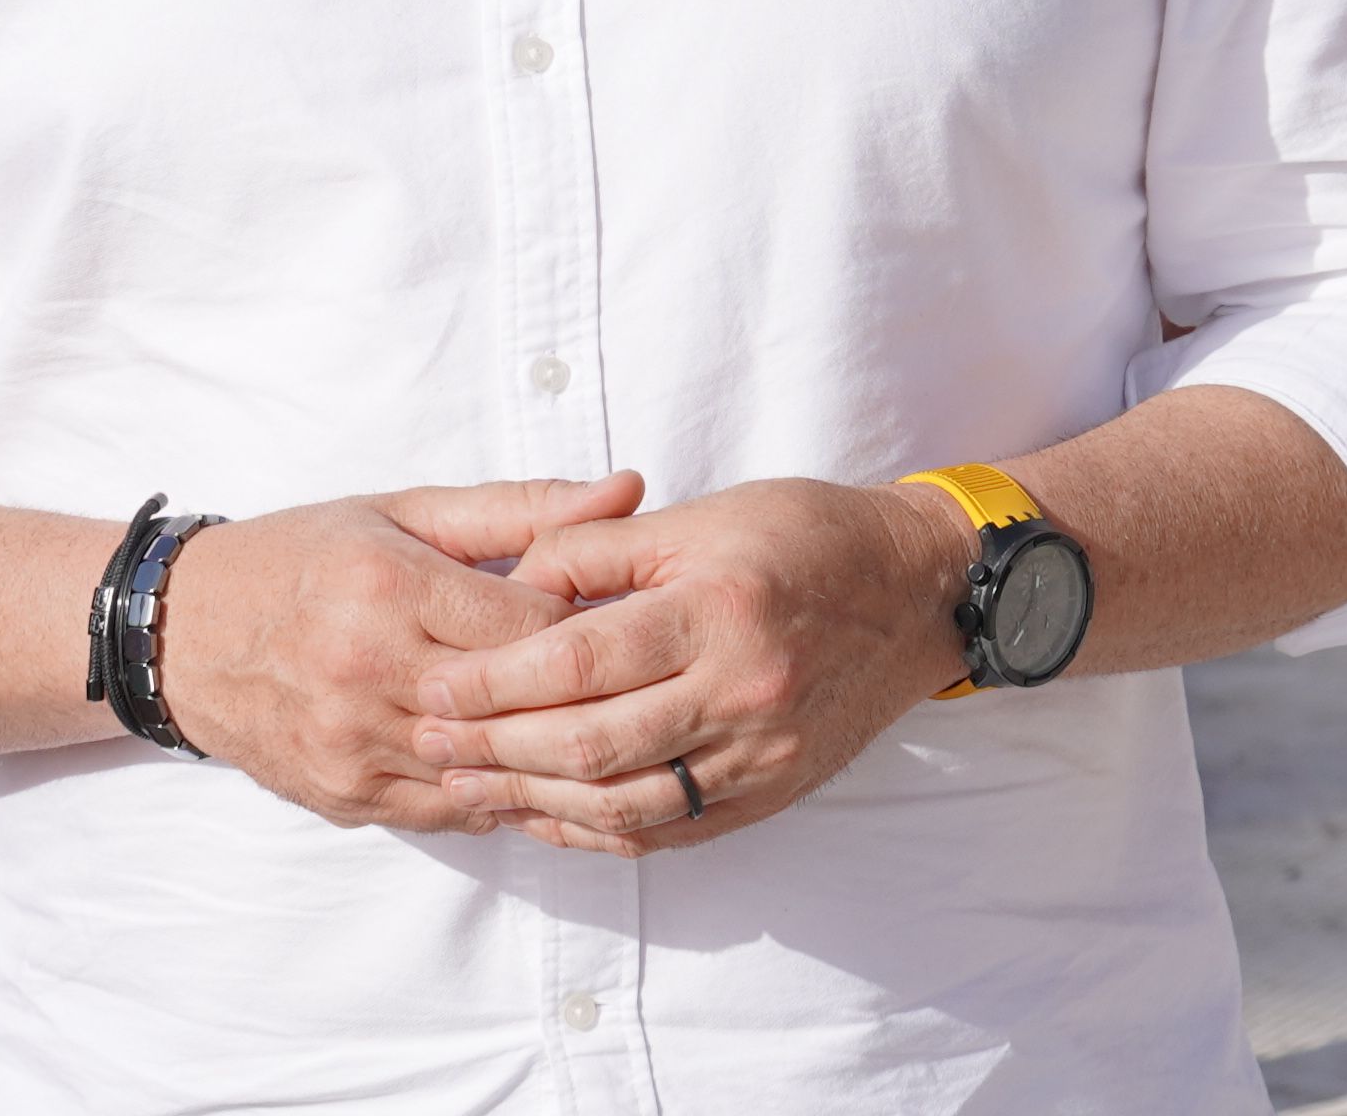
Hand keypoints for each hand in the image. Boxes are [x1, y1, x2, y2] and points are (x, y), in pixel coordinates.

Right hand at [151, 475, 644, 832]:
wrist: (183, 634)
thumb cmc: (301, 558)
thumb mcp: (402, 512)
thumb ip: (520, 509)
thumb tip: (629, 491)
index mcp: (387, 589)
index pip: (532, 630)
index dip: (594, 632)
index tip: (626, 624)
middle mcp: (368, 673)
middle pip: (520, 708)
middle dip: (589, 702)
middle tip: (641, 690)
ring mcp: (354, 746)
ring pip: (494, 773)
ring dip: (557, 762)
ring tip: (611, 742)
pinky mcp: (347, 796)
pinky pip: (455, 811)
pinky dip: (506, 797)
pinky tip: (544, 777)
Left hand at [398, 477, 967, 853]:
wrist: (917, 592)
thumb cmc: (804, 535)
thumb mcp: (699, 516)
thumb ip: (599, 548)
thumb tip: (512, 583)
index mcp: (715, 612)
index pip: (579, 662)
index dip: (494, 682)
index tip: (435, 687)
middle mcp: (740, 693)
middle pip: (592, 744)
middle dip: (496, 749)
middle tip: (429, 743)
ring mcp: (760, 753)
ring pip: (626, 802)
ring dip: (536, 801)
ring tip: (469, 787)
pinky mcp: (771, 790)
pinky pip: (672, 829)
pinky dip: (600, 830)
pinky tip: (547, 815)